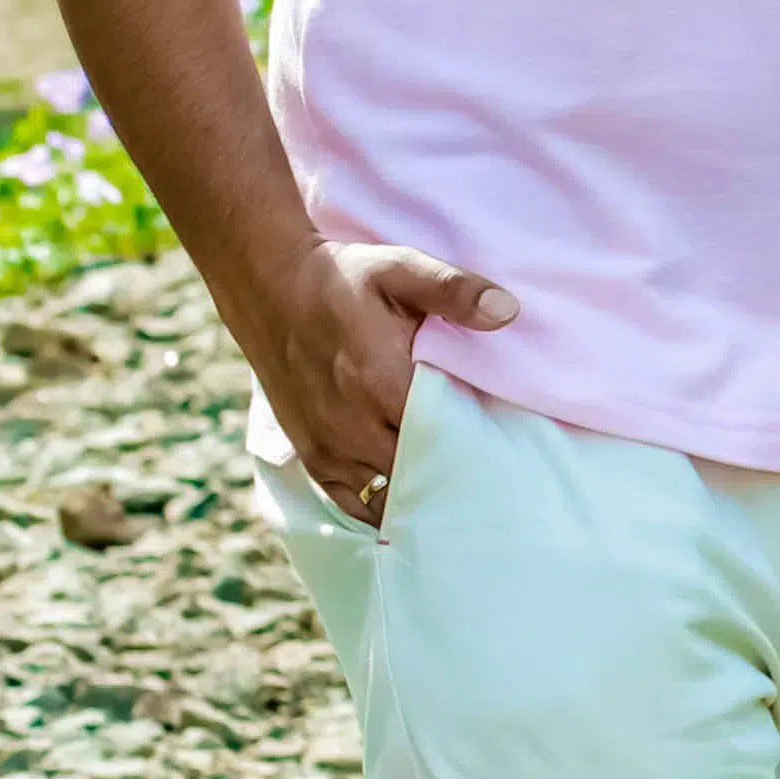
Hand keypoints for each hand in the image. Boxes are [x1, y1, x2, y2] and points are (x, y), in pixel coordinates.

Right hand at [240, 235, 512, 522]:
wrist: (269, 285)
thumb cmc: (343, 277)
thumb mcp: (400, 269)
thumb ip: (454, 291)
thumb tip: (508, 311)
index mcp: (381, 383)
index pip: (446, 440)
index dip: (480, 449)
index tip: (510, 452)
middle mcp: (352, 425)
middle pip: (421, 475)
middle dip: (457, 479)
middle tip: (495, 480)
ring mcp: (328, 446)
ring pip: (388, 498)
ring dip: (422, 497)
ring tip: (461, 497)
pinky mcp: (310, 454)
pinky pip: (352, 503)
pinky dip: (383, 509)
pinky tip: (413, 507)